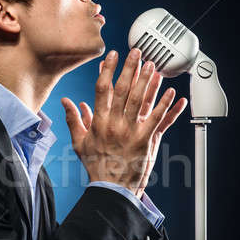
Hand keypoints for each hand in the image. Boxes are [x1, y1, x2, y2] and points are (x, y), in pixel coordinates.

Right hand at [61, 48, 187, 197]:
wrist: (111, 188)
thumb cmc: (96, 165)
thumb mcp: (79, 142)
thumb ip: (74, 119)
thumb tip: (66, 101)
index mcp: (99, 122)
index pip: (102, 89)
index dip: (107, 70)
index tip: (112, 55)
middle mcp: (114, 124)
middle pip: (124, 90)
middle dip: (130, 68)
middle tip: (137, 52)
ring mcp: (131, 132)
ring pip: (140, 100)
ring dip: (148, 81)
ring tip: (153, 65)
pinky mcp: (145, 140)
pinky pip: (157, 118)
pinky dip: (165, 104)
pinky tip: (172, 92)